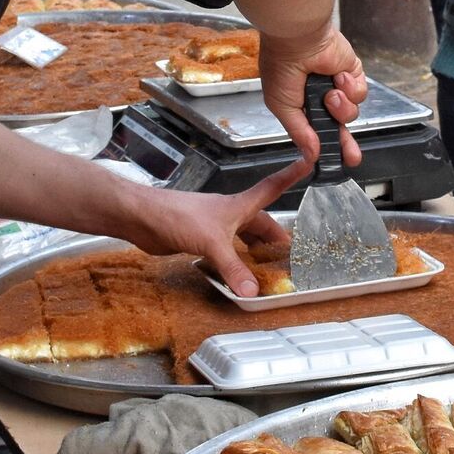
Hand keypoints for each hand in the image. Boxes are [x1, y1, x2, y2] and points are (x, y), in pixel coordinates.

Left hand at [124, 155, 311, 296]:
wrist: (143, 218)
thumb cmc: (178, 216)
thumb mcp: (212, 243)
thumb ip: (233, 268)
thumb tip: (253, 291)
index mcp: (239, 206)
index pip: (273, 187)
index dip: (292, 175)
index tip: (310, 162)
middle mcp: (230, 214)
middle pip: (260, 222)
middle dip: (275, 235)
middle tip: (291, 251)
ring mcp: (215, 226)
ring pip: (243, 237)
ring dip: (255, 249)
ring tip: (268, 265)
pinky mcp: (200, 239)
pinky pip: (225, 250)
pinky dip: (234, 260)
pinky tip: (235, 270)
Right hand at [259, 29, 366, 168]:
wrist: (298, 39)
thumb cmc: (282, 67)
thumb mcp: (282, 107)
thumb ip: (299, 133)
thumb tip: (311, 155)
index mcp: (301, 106)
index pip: (317, 131)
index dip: (325, 146)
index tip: (333, 162)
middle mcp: (320, 97)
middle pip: (339, 127)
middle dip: (346, 143)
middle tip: (351, 157)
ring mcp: (337, 86)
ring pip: (350, 112)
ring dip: (341, 106)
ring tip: (330, 94)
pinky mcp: (352, 74)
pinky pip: (360, 93)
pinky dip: (351, 88)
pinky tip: (339, 77)